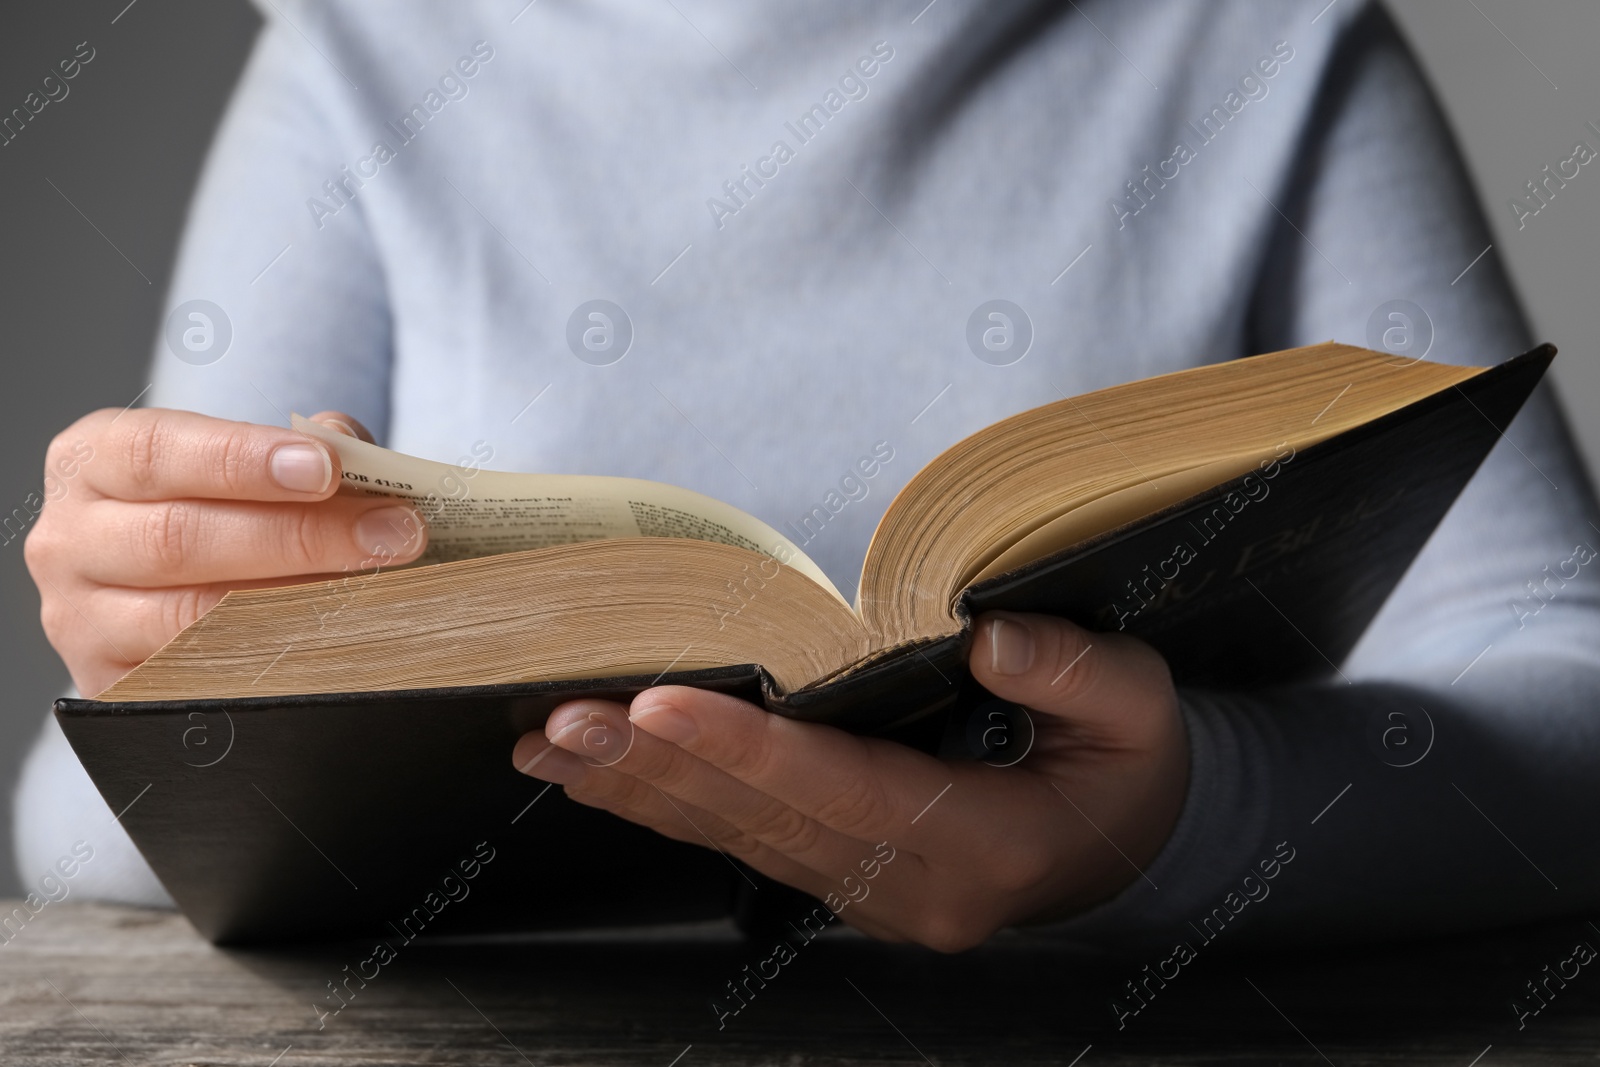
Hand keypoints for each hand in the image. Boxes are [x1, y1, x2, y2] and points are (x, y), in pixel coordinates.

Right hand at [25, 408, 425, 697]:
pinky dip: (274, 661)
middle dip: (301, 535)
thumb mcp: (250, 460)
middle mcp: (71, 540)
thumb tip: (350, 449)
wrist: (176, 586)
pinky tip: (337, 643)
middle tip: (395, 533)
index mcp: (92, 461)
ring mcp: (82, 621)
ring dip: (300, 602)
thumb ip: (305, 449)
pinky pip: (199, 679)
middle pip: (181, 539)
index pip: (156, 453)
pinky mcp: (113, 687)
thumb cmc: (224, 505)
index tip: (329, 469)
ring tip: (381, 586)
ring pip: (190, 617)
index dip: (244, 459)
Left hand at [512, 610, 1188, 950]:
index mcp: (982, 848)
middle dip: (657, 768)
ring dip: (639, 790)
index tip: (659, 704)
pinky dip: (667, 803)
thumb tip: (988, 642)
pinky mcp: (842, 877)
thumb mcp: (1141, 712)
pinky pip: (742, 841)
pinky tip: (601, 773)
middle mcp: (908, 889)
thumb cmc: (1129, 770)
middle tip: (563, 717)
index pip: (846, 794)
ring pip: (736, 839)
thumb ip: (1077, 677)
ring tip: (550, 742)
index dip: (749, 748)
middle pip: (765, 823)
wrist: (1128, 852)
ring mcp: (868, 895)